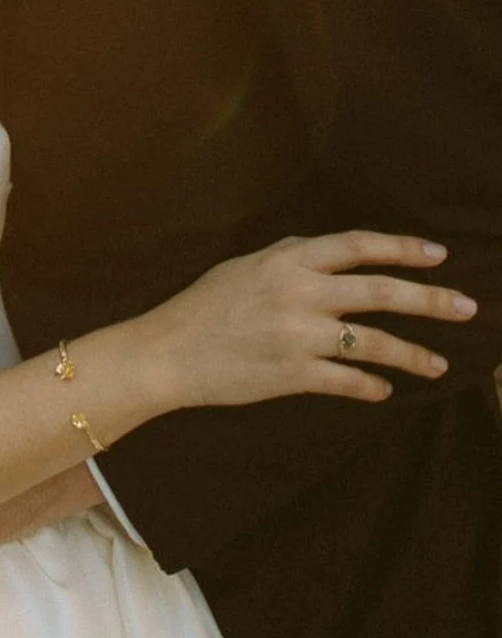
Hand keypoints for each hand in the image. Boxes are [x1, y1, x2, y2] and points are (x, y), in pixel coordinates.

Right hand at [139, 232, 477, 409]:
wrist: (169, 352)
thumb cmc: (203, 306)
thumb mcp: (244, 266)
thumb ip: (288, 255)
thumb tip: (324, 248)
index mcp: (288, 262)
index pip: (358, 246)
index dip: (402, 248)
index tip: (438, 254)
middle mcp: (299, 293)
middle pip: (380, 292)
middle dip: (430, 300)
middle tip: (467, 306)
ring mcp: (298, 335)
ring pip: (373, 343)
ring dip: (413, 354)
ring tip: (439, 363)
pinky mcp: (293, 374)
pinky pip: (348, 381)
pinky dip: (372, 387)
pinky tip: (385, 391)